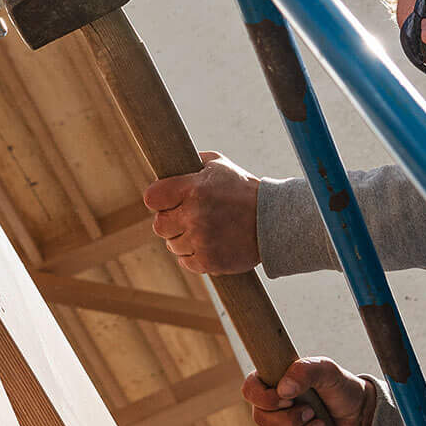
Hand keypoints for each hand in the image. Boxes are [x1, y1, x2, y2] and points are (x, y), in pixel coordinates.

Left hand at [144, 152, 261, 273]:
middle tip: (188, 217)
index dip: (159, 200)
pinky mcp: (209, 262)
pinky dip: (195, 256)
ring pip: (172, 245)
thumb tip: (169, 163)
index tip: (167, 201)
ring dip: (184, 239)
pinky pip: (186, 262)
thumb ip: (192, 163)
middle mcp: (194, 216)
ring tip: (205, 230)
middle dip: (171, 221)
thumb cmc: (243, 190)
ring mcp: (201, 241)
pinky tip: (210, 244)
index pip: (152, 198)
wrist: (274, 221)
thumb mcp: (219, 165)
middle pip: (159, 225)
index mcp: (193, 189)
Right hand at [242, 359, 372, 425]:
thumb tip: (283, 389)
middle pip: (260, 419)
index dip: (264, 400)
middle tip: (312, 412)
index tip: (289, 399)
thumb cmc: (339, 386)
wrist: (358, 413)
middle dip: (289, 420)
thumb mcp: (327, 371)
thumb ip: (305, 371)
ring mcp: (278, 425)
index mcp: (273, 380)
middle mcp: (271, 404)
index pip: (250, 390)